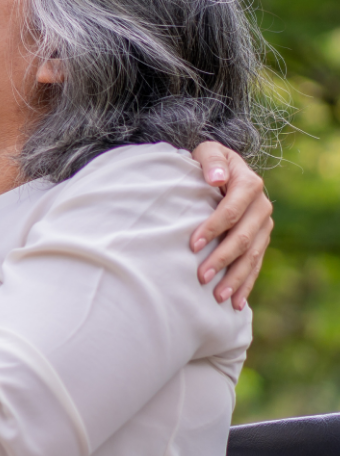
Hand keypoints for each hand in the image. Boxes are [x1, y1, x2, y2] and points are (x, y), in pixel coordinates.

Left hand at [189, 142, 273, 309]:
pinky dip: (246, 285)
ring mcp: (263, 226)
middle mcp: (261, 206)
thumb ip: (211, 161)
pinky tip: (236, 304)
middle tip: (200, 277)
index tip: (192, 245)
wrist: (223, 170)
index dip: (213, 227)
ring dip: (235, 278)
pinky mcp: (261, 240)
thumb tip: (217, 177)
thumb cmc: (209, 163)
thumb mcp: (208, 151)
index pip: (231, 210)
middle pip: (243, 237)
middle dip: (222, 259)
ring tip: (218, 297)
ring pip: (252, 255)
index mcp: (248, 184)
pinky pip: (255, 265)